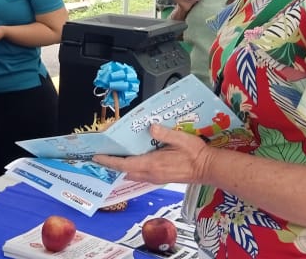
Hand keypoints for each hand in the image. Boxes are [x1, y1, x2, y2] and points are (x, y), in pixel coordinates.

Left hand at [92, 124, 214, 184]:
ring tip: (111, 158)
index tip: (97, 157)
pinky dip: (130, 169)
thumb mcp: (181, 138)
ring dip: (120, 168)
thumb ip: (165, 133)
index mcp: (153, 164)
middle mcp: (151, 174)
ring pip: (131, 174)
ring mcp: (156, 178)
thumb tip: (151, 127)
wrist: (208, 168)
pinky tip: (129, 161)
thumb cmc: (196, 153)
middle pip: (124, 172)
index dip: (109, 161)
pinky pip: (140, 175)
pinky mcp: (160, 178)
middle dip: (111, 165)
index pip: (125, 165)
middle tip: (99, 156)